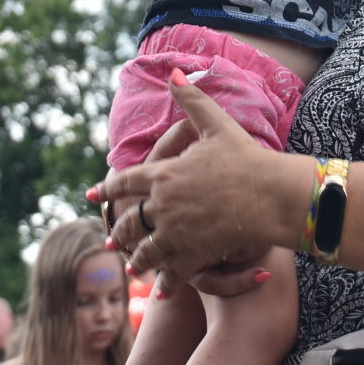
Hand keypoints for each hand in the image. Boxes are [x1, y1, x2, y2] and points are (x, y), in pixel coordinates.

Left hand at [94, 72, 306, 280]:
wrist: (270, 194)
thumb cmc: (246, 157)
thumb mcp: (216, 124)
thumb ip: (191, 100)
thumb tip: (174, 72)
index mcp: (162, 174)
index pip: (125, 182)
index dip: (108, 189)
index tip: (93, 196)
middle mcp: (162, 205)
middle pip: (131, 222)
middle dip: (119, 231)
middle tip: (110, 238)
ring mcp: (176, 232)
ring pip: (146, 250)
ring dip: (136, 259)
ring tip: (131, 267)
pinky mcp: (194, 254)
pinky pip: (173, 272)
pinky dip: (165, 283)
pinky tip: (161, 292)